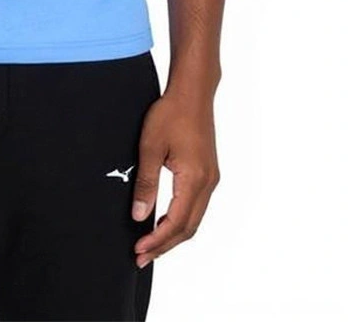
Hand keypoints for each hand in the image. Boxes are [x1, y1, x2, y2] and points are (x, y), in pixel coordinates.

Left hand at [130, 93, 219, 267]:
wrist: (192, 92)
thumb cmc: (171, 113)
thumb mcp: (150, 147)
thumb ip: (145, 183)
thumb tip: (139, 215)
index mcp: (194, 179)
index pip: (176, 222)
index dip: (157, 241)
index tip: (138, 250)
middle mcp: (208, 183)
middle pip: (188, 228)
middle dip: (165, 245)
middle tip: (142, 257)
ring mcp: (211, 178)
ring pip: (194, 219)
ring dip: (173, 235)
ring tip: (151, 245)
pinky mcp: (208, 172)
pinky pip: (197, 206)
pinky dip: (181, 220)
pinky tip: (165, 221)